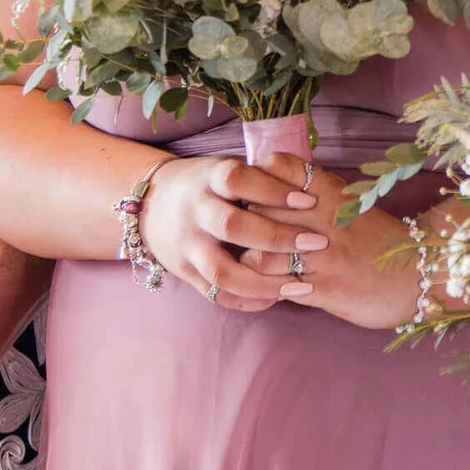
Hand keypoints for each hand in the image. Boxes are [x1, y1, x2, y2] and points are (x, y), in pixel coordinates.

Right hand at [140, 154, 323, 313]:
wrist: (151, 204)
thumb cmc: (207, 184)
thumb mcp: (225, 168)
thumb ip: (259, 176)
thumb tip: (310, 184)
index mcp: (208, 179)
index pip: (238, 180)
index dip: (273, 190)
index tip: (309, 199)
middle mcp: (194, 212)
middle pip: (232, 226)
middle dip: (278, 237)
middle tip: (318, 242)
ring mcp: (187, 246)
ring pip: (223, 271)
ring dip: (266, 282)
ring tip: (303, 283)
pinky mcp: (186, 273)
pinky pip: (217, 294)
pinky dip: (249, 300)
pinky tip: (278, 297)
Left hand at [237, 153, 414, 329]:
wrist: (421, 275)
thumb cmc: (383, 240)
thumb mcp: (354, 205)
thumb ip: (320, 195)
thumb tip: (279, 188)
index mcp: (333, 194)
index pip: (280, 167)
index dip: (260, 177)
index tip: (256, 191)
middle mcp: (325, 220)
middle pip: (261, 210)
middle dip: (248, 222)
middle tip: (246, 232)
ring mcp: (324, 257)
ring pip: (262, 255)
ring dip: (254, 262)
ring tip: (257, 266)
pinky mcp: (326, 290)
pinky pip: (280, 288)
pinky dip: (270, 288)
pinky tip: (274, 287)